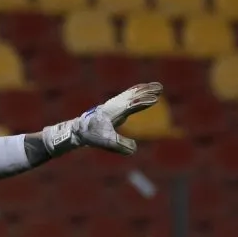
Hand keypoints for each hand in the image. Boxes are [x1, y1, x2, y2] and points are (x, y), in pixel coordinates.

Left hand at [43, 82, 163, 155]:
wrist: (77, 129)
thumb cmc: (91, 135)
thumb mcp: (106, 142)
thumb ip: (120, 145)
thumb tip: (134, 150)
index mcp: (114, 111)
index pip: (132, 104)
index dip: (143, 102)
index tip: (155, 99)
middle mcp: (115, 105)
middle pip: (133, 95)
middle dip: (146, 91)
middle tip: (160, 87)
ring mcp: (114, 105)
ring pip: (131, 94)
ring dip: (143, 90)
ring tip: (156, 86)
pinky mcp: (113, 107)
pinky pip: (128, 97)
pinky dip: (136, 93)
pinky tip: (139, 94)